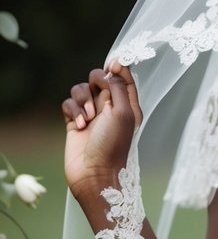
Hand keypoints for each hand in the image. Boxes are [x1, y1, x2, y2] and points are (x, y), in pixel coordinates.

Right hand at [62, 60, 142, 198]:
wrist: (94, 174)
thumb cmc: (114, 145)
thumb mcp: (123, 112)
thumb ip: (118, 87)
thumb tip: (114, 66)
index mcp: (127, 104)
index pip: (123, 76)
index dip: (118, 67)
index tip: (113, 64)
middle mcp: (109, 106)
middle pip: (99, 77)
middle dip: (96, 81)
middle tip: (99, 96)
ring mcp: (91, 114)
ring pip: (81, 89)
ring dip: (83, 99)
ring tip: (88, 118)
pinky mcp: (74, 121)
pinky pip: (68, 103)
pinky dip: (73, 110)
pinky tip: (79, 125)